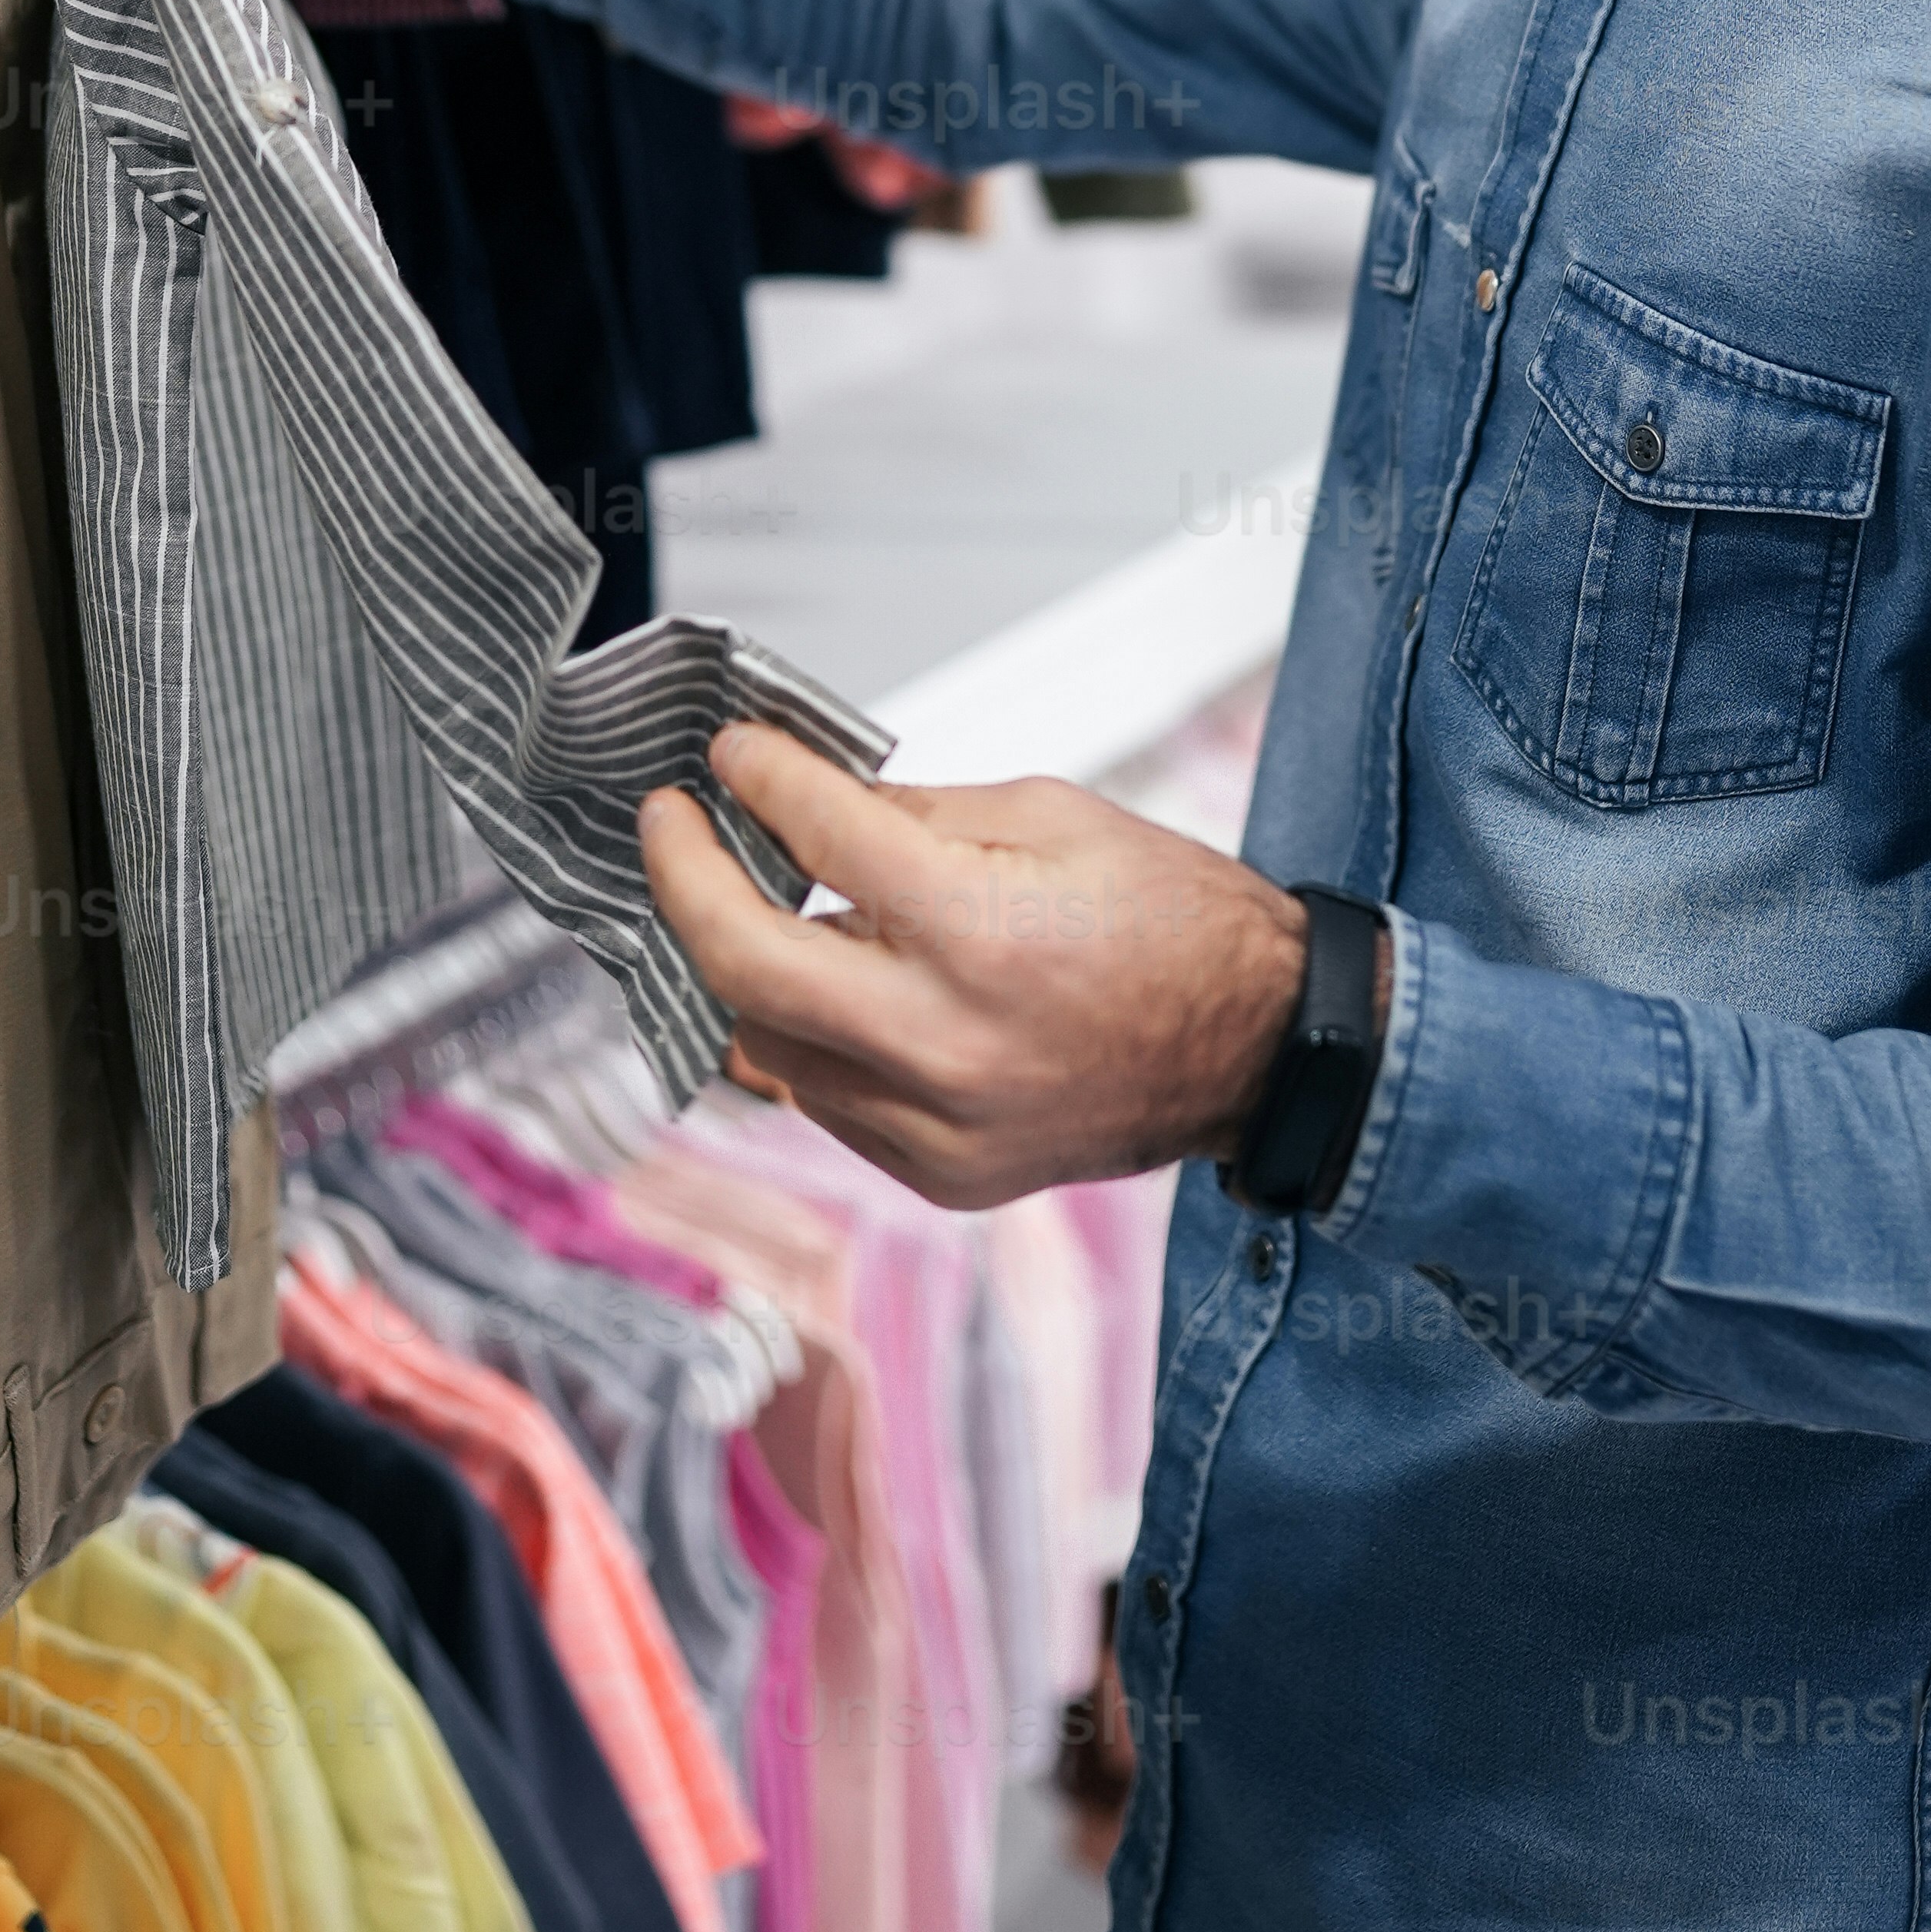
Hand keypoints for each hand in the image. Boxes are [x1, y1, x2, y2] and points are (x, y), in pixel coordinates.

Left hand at [639, 722, 1340, 1209]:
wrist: (1260, 1051)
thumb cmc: (1175, 924)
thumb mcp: (1054, 816)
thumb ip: (915, 814)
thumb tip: (808, 799)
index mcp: (987, 933)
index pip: (823, 840)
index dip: (760, 781)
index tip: (731, 758)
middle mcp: (950, 1044)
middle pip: (746, 968)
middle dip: (685, 884)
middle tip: (671, 829)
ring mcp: (939, 1125)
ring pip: (768, 1048)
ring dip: (743, 969)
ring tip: (752, 905)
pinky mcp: (941, 1174)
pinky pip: (823, 1102)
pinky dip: (808, 1037)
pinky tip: (832, 988)